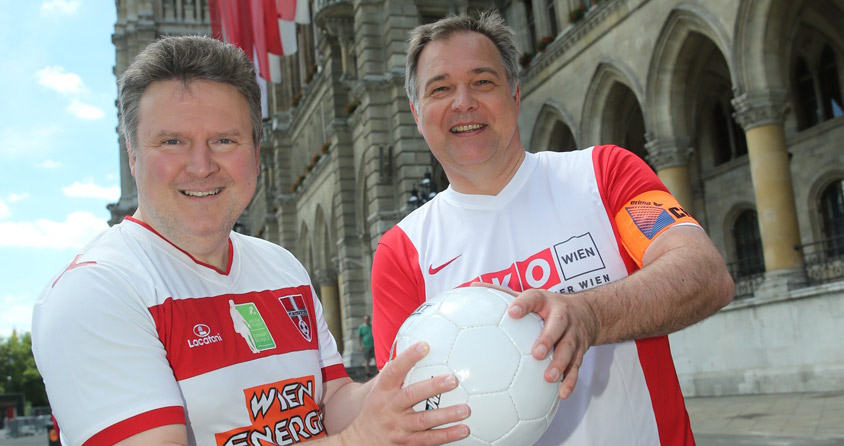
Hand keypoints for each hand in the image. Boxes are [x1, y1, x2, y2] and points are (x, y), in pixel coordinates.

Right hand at [341, 342, 469, 444]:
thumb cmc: (376, 409)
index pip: (393, 370)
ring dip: (446, 415)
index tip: (425, 345)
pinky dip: (447, 435)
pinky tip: (463, 430)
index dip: (408, 357)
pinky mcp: (407, 443)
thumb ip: (395, 373)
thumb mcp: (378, 389)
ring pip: (423, 421)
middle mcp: (390, 407)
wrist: (360, 441)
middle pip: (411, 395)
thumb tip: (416, 347)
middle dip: (433, 387)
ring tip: (465, 409)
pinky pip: (429, 439)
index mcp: (383, 390)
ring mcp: (398, 426)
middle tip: (453, 379)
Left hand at [470, 282, 597, 399]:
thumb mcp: (530, 296)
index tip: (513, 312)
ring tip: (549, 377)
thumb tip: (474, 286)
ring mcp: (573, 334)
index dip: (524, 304)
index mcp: (545, 301)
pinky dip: (570, 380)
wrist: (587, 312)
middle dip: (548, 339)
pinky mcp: (581, 350)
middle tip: (536, 353)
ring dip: (560, 364)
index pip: (534, 298)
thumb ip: (502, 293)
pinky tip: (562, 393)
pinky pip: (576, 367)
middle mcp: (562, 316)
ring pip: (569, 349)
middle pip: (557, 326)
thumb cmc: (548, 306)